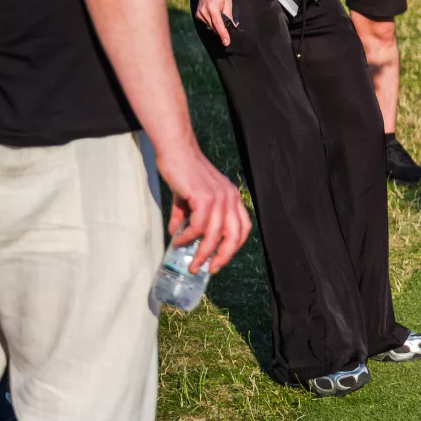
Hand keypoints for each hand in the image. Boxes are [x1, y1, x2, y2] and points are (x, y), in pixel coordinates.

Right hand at [157, 140, 249, 273]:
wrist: (176, 150)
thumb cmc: (183, 173)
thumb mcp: (189, 199)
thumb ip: (186, 218)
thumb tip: (178, 238)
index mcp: (232, 198)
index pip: (243, 227)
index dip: (234, 246)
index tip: (221, 260)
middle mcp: (230, 198)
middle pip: (235, 235)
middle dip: (224, 256)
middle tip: (210, 269)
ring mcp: (219, 197)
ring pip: (215, 234)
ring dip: (203, 252)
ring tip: (192, 264)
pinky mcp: (204, 196)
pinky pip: (199, 225)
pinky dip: (189, 237)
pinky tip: (178, 241)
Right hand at [195, 0, 235, 47]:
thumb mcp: (228, 3)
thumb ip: (229, 16)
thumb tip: (232, 27)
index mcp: (212, 8)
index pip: (218, 24)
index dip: (223, 34)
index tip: (226, 42)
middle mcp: (203, 11)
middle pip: (214, 27)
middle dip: (222, 30)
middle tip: (229, 26)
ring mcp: (199, 13)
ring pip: (210, 26)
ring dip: (217, 26)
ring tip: (221, 15)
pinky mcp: (197, 14)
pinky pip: (207, 23)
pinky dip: (212, 22)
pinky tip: (214, 15)